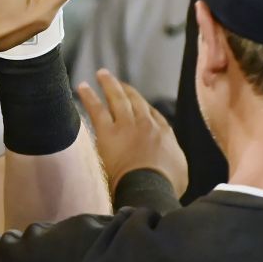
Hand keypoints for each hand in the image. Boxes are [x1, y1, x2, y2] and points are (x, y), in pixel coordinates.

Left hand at [77, 69, 187, 196]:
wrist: (149, 187)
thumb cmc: (166, 186)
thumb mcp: (180, 172)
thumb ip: (172, 161)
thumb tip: (170, 163)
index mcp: (165, 134)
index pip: (153, 114)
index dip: (143, 106)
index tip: (136, 100)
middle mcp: (146, 124)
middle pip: (136, 102)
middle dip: (126, 89)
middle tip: (117, 80)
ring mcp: (127, 125)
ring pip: (118, 99)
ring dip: (110, 85)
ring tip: (102, 74)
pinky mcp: (108, 132)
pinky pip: (97, 109)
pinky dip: (89, 96)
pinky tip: (82, 86)